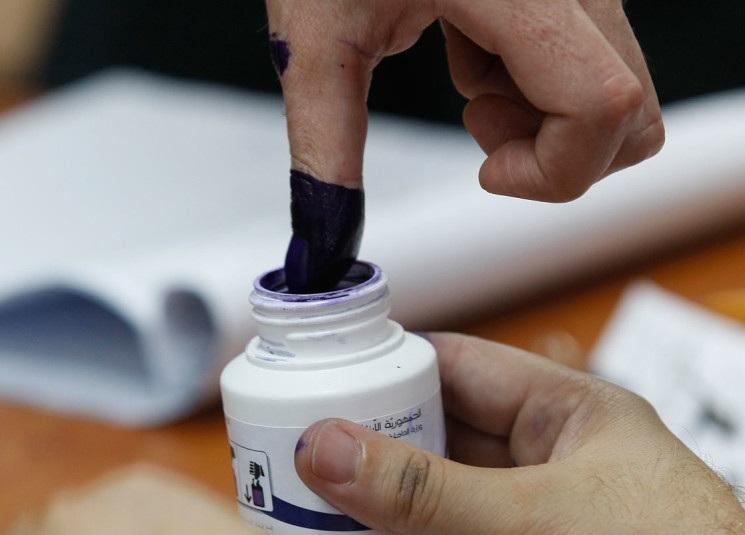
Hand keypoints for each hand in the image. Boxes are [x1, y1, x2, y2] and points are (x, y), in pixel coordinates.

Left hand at [265, 0, 664, 200]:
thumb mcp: (315, 44)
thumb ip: (324, 148)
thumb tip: (330, 234)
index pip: (600, 105)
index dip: (552, 171)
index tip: (487, 173)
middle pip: (629, 115)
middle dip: (554, 152)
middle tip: (477, 118)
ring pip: (620, 95)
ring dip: (547, 118)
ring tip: (470, 75)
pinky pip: (597, 65)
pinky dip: (543, 88)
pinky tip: (479, 54)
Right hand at [294, 333, 744, 533]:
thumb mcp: (541, 517)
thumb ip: (433, 493)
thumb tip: (334, 450)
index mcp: (572, 414)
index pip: (461, 364)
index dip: (392, 364)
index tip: (329, 376)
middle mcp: (548, 463)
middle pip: (438, 432)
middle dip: (374, 441)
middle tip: (310, 449)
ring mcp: (534, 516)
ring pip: (436, 493)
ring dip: (380, 497)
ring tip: (317, 496)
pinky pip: (445, 530)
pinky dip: (402, 531)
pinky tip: (360, 533)